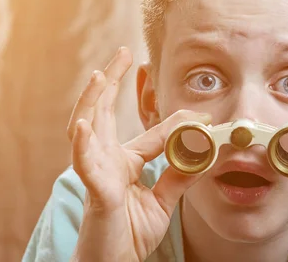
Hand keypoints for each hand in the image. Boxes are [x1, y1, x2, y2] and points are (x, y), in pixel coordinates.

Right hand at [67, 46, 210, 261]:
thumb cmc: (129, 234)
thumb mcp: (163, 201)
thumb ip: (179, 176)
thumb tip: (205, 151)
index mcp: (122, 162)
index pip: (148, 132)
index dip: (174, 120)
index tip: (201, 113)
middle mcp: (105, 160)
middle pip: (104, 112)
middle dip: (111, 81)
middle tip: (123, 52)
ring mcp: (97, 174)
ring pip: (87, 129)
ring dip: (92, 101)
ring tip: (99, 75)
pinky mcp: (95, 193)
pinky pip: (85, 166)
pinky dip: (82, 144)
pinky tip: (82, 125)